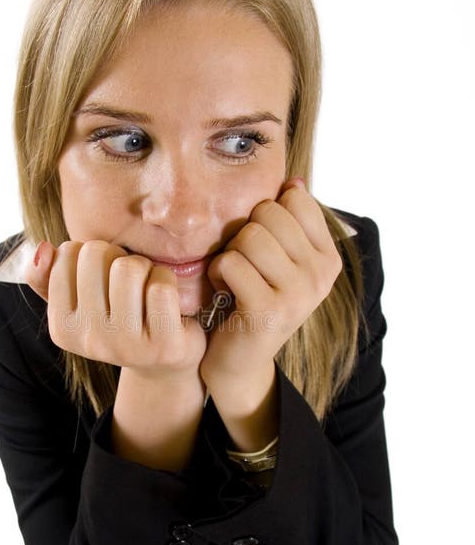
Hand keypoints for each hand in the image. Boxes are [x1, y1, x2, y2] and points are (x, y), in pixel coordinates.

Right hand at [25, 239, 207, 377]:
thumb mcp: (77, 301)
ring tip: (145, 286)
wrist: (162, 360)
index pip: (67, 253)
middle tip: (128, 279)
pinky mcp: (164, 346)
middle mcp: (90, 341)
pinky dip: (167, 279)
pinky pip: (161, 288)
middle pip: (96, 254)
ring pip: (129, 268)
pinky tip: (168, 300)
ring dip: (144, 266)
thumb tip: (44, 248)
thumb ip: (47, 276)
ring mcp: (127, 346)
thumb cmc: (118, 320)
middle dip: (117, 256)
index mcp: (62, 328)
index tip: (102, 275)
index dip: (91, 253)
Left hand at [200, 178, 342, 388]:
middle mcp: (320, 274)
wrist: (239, 362)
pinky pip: (230, 262)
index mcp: (327, 257)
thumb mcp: (278, 261)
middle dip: (243, 234)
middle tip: (244, 266)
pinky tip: (224, 294)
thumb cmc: (252, 301)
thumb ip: (289, 222)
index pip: (295, 199)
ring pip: (249, 236)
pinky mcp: (268, 310)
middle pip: (268, 213)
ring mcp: (298, 293)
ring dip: (229, 255)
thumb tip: (294, 182)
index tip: (263, 248)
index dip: (265, 215)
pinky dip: (217, 275)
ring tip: (234, 279)